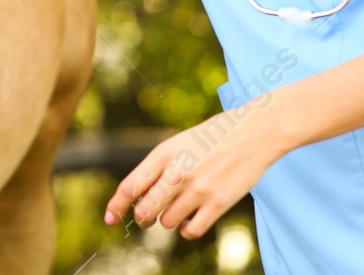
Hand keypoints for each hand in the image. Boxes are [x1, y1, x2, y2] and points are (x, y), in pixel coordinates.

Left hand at [104, 103, 287, 239]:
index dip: (116, 206)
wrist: (254, 132)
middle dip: (143, 217)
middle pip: (145, 210)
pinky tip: (191, 221)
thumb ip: (158, 168)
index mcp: (164, 154)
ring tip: (178, 209)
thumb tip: (137, 196)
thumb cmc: (213, 137)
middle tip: (148, 216)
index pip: (130, 186)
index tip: (109, 218)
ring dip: (168, 221)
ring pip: (167, 223)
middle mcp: (177, 172)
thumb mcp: (179, 144)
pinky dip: (187, 230)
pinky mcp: (218, 203)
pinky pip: (192, 231)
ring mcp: (198, 189)